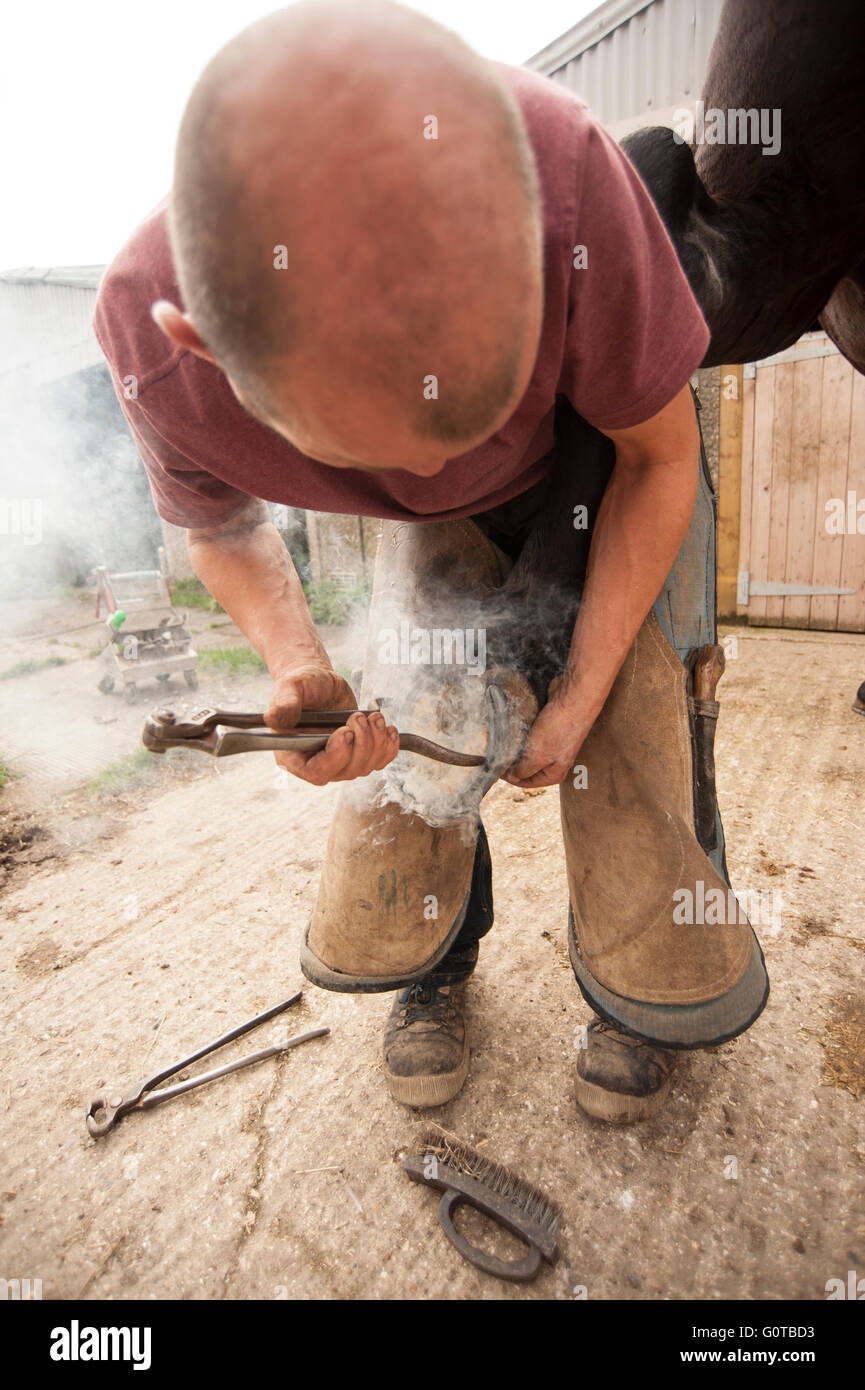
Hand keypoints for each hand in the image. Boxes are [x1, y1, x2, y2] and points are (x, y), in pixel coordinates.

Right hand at [265, 663, 398, 785]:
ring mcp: (339, 761)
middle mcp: (316, 763)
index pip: (316, 771)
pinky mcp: (357, 754)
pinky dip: (388, 748)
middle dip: (361, 744)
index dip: (336, 756)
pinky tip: (389, 730)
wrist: (320, 684)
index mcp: (293, 755)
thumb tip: (272, 718)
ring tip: (373, 717)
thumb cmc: (301, 686)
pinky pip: (378, 761)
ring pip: (364, 767)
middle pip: (346, 771)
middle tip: (359, 717)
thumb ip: (284, 704)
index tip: (345, 732)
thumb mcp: (289, 688)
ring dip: (376, 742)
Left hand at [504, 680, 594, 788]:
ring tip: (502, 741)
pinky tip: (512, 729)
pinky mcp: (547, 729)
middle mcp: (553, 762)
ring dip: (514, 747)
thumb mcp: (538, 756)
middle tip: (495, 752)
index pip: (524, 782)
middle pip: (525, 767)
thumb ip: (522, 770)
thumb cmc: (559, 728)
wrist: (572, 698)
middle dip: (511, 761)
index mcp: (553, 774)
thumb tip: (510, 776)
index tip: (493, 766)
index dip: (508, 776)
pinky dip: (520, 734)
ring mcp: (551, 745)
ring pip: (526, 751)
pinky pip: (528, 736)